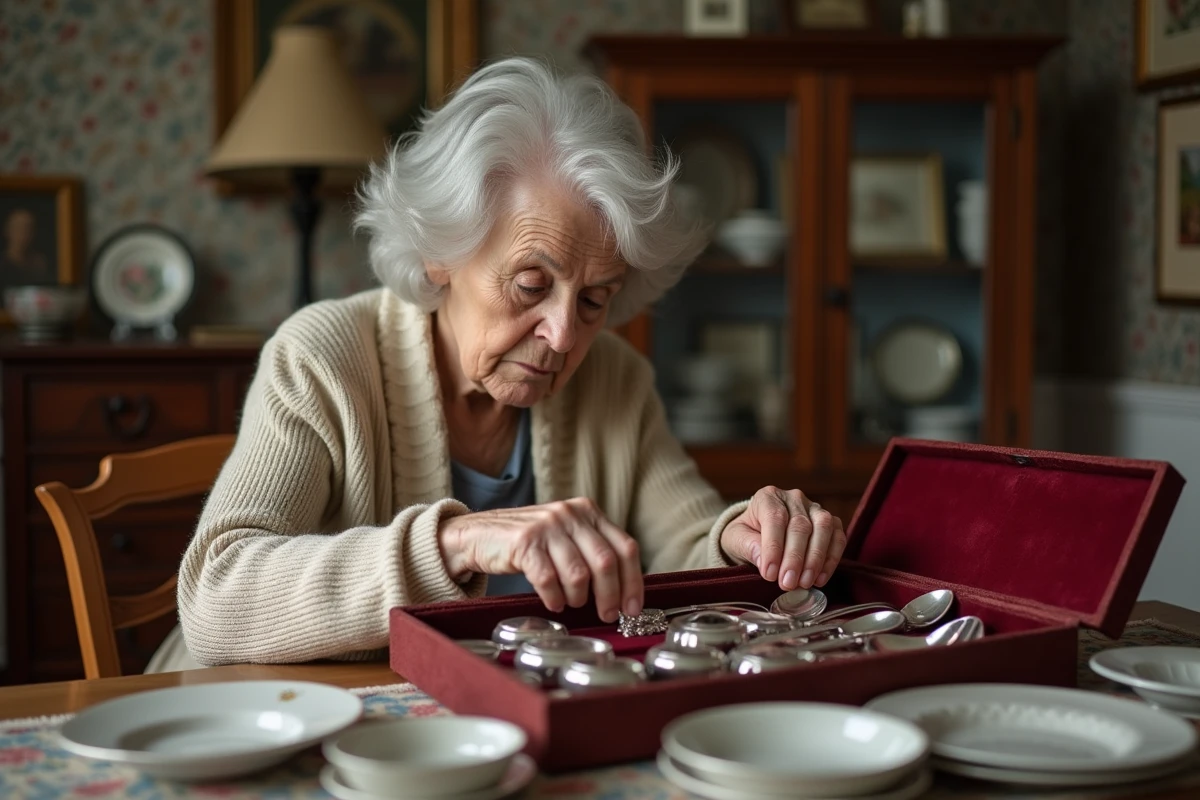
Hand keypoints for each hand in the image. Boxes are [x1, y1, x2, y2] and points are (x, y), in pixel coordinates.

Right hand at [437, 498, 643, 622]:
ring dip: (578, 597)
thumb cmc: (529, 544)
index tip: (632, 607)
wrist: (479, 535)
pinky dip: (554, 598)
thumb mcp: (566, 537)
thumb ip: (593, 552)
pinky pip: (549, 580)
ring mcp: (547, 526)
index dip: (633, 581)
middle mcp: (570, 513)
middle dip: (610, 595)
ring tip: (571, 603)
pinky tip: (553, 602)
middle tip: (606, 614)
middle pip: (606, 562)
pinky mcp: (524, 542)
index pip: (625, 547)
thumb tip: (624, 592)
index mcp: (587, 511)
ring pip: (579, 574)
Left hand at [719, 486, 845, 590]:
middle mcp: (794, 498)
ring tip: (804, 583)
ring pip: (823, 528)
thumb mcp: (736, 539)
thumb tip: (764, 560)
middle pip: (800, 525)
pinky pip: (838, 538)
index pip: (774, 518)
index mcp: (767, 497)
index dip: (773, 547)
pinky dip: (831, 560)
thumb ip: (748, 546)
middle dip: (794, 558)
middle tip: (788, 583)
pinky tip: (820, 578)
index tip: (769, 574)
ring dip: (816, 559)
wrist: (758, 535)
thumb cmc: (747, 535)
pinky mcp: (830, 522)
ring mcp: (815, 508)